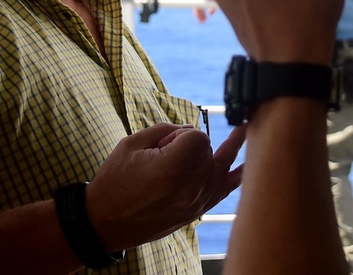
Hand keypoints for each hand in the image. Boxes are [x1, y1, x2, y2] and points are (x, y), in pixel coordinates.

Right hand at [85, 122, 244, 250]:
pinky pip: (223, 192)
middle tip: (166, 151)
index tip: (165, 142)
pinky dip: (236, 178)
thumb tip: (189, 129)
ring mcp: (196, 202)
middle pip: (210, 152)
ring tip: (243, 131)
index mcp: (174, 168)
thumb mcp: (132, 144)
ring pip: (221, 168)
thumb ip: (165, 129)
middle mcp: (191, 187)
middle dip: (193, 144)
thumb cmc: (114, 181)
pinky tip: (248, 167)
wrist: (104, 222)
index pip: (199, 137)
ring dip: (227, 150)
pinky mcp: (195, 212)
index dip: (182, 134)